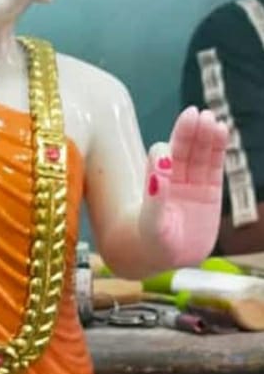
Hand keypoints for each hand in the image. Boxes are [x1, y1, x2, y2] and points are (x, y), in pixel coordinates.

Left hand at [140, 106, 227, 267]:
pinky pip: (215, 165)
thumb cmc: (151, 243)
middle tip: (195, 114)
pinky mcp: (210, 190)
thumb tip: (159, 170)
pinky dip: (218, 148)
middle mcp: (173, 179)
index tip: (169, 149)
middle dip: (188, 133)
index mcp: (155, 183)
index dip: (165, 152)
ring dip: (205, 136)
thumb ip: (155, 199)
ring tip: (210, 119)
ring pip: (200, 154)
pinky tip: (221, 130)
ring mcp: (193, 183)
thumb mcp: (152, 224)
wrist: (167, 259)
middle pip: (182, 150)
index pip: (160, 159)